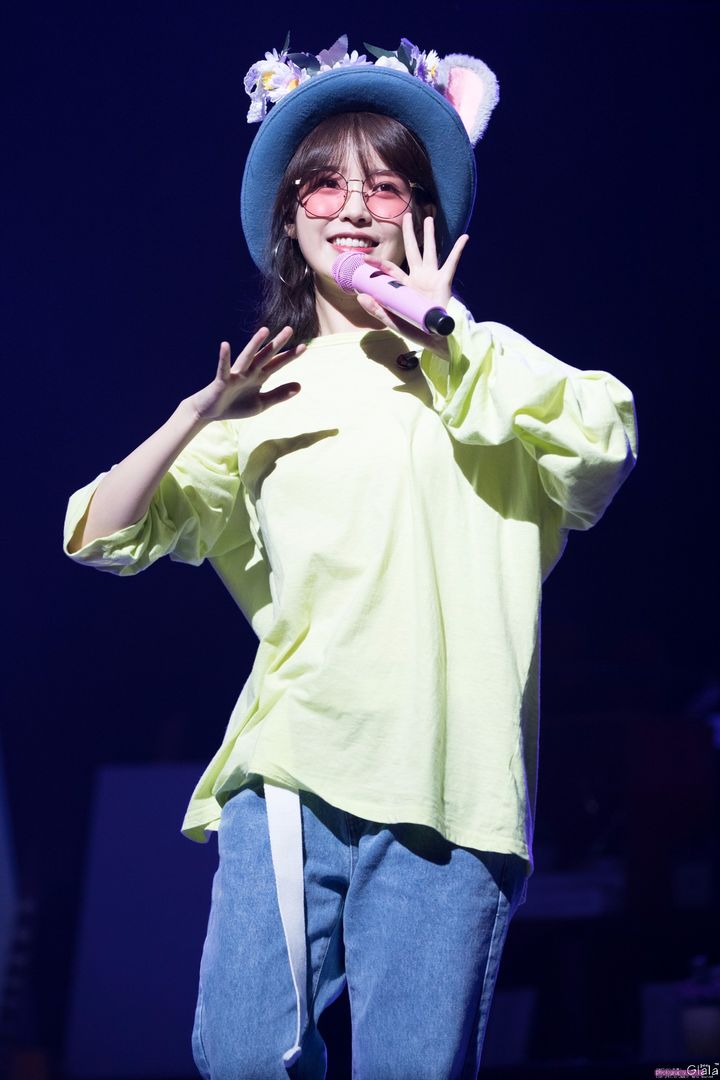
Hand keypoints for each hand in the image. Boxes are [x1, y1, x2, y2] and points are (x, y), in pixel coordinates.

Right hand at [189, 326, 303, 421]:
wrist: (211, 413)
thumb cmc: (235, 406)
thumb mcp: (261, 403)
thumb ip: (279, 395)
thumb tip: (300, 386)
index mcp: (259, 377)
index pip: (277, 364)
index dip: (289, 356)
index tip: (304, 346)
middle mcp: (249, 372)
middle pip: (265, 356)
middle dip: (277, 344)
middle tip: (289, 329)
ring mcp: (235, 375)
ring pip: (247, 357)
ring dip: (255, 344)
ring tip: (265, 331)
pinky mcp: (222, 380)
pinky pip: (223, 368)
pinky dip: (224, 357)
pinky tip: (225, 345)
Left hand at [355, 214, 468, 358]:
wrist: (437, 339)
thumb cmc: (415, 330)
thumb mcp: (393, 321)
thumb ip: (377, 310)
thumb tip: (360, 297)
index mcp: (404, 286)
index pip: (390, 270)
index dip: (378, 263)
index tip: (363, 258)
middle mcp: (418, 278)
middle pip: (412, 250)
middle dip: (409, 234)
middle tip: (406, 216)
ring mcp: (432, 278)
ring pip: (430, 251)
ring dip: (430, 235)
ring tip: (429, 219)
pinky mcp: (445, 282)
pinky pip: (452, 263)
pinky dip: (458, 250)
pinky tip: (464, 237)